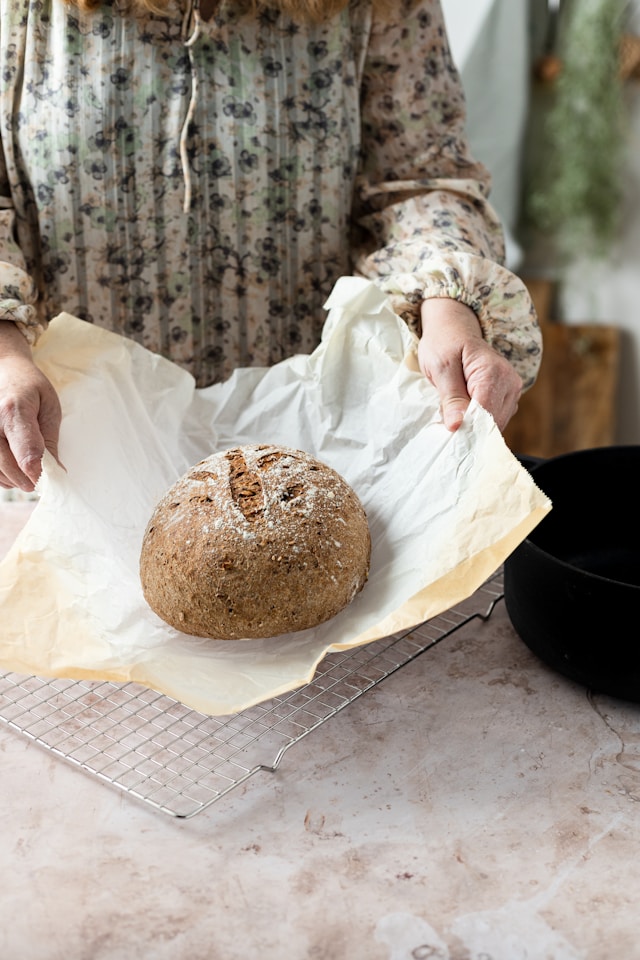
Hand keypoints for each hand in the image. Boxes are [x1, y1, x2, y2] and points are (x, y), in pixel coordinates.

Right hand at [0, 321, 61, 490]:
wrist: (3, 371)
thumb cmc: (29, 388)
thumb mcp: (49, 408)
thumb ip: (50, 442)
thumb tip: (55, 472)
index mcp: (14, 412)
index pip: (27, 454)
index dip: (39, 473)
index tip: (49, 479)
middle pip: (9, 468)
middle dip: (28, 479)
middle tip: (41, 478)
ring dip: (14, 479)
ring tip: (27, 468)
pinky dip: (3, 475)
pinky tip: (13, 467)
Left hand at [417, 298, 521, 432]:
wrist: (454, 328)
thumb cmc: (445, 343)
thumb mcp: (441, 369)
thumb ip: (451, 398)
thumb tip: (457, 426)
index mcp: (494, 373)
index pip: (485, 415)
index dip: (468, 429)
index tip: (450, 435)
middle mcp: (510, 383)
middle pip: (493, 422)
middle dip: (471, 429)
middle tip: (447, 426)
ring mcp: (513, 390)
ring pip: (496, 424)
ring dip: (475, 426)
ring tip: (455, 415)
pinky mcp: (508, 396)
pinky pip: (496, 418)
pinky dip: (480, 421)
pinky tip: (465, 413)